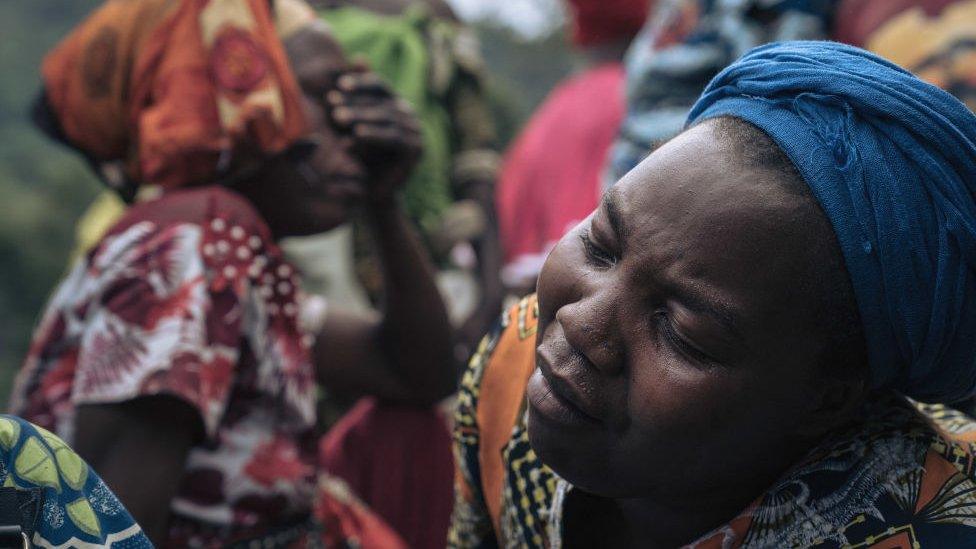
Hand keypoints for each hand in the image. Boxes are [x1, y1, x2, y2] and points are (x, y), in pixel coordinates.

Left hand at [326, 65, 422, 202]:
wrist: (373, 190)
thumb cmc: (361, 153)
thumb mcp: (354, 121)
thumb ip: (357, 94)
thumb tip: (359, 56)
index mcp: (397, 103)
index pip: (380, 86)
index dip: (361, 83)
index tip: (339, 85)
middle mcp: (411, 114)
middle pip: (381, 102)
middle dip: (354, 103)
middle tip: (331, 104)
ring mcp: (416, 132)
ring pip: (386, 119)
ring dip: (360, 117)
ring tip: (337, 119)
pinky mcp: (416, 149)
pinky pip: (393, 138)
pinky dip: (373, 135)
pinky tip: (355, 135)